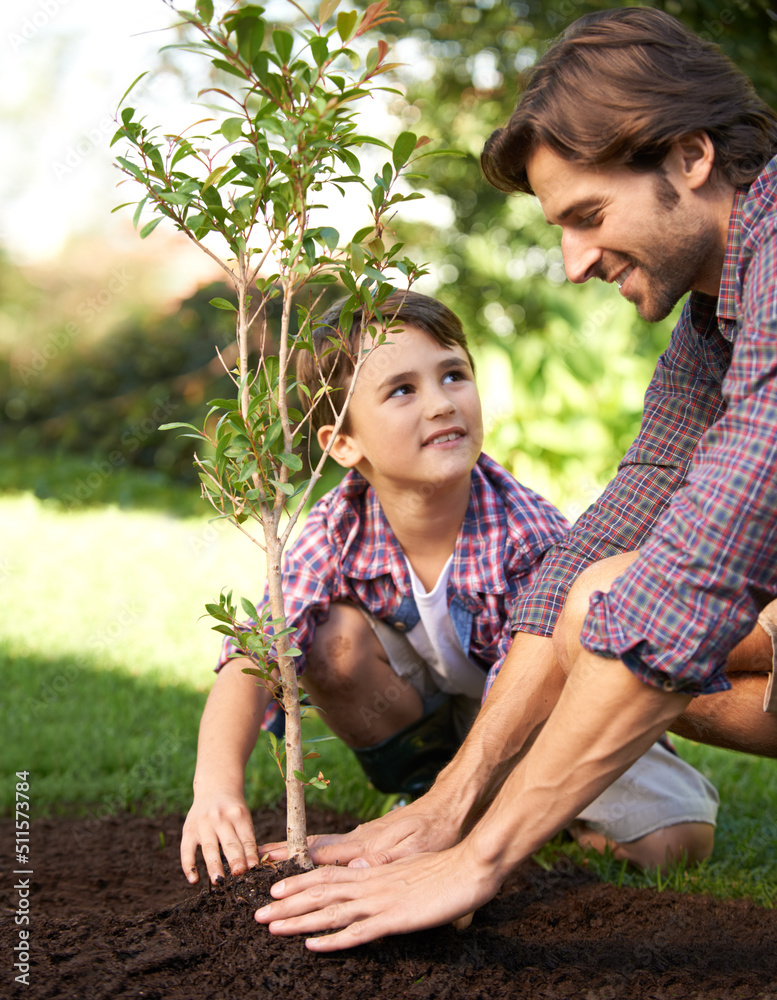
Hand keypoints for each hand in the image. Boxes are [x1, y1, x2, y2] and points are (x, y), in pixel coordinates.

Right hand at [180, 791, 259, 883]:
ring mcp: (203, 823)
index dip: (250, 854)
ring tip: (219, 882)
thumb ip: (246, 839)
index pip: (246, 838)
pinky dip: (189, 866)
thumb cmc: (233, 809)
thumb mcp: (244, 817)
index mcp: (238, 815)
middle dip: (235, 860)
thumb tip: (251, 867)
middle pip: (229, 843)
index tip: (254, 869)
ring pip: (210, 848)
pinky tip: (194, 880)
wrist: (215, 788)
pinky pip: (187, 850)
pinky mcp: (188, 829)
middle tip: (239, 875)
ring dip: (214, 866)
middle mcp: (220, 818)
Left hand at [254, 842, 500, 950]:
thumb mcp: (406, 869)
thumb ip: (383, 875)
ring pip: (330, 911)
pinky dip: (333, 939)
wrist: (469, 867)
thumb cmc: (443, 869)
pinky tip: (312, 944)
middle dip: (286, 903)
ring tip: (271, 926)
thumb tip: (363, 876)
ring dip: (298, 920)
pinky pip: (358, 931)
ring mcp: (380, 901)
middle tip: (258, 912)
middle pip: (319, 892)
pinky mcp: (394, 919)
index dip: (299, 882)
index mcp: (372, 872)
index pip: (327, 875)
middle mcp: (369, 884)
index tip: (274, 889)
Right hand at [259, 794, 459, 867]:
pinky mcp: (372, 843)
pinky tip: (313, 867)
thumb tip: (354, 870)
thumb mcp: (415, 849)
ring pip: (322, 851)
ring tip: (272, 867)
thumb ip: (383, 860)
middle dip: (283, 858)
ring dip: (297, 861)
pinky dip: (318, 858)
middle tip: (254, 862)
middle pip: (312, 851)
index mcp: (364, 847)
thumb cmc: (436, 830)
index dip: (291, 858)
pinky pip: (338, 852)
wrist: (449, 807)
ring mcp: (363, 841)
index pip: (318, 853)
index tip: (264, 860)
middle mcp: (358, 842)